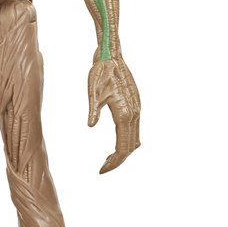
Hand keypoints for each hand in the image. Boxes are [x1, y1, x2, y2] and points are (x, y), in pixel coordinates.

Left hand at [87, 55, 140, 173]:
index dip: (114, 162)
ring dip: (123, 152)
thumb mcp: (92, 90)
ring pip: (135, 139)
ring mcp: (137, 110)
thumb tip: (90, 125)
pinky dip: (127, 141)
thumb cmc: (100, 71)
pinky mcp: (136, 105)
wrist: (111, 55)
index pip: (123, 147)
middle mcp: (135, 113)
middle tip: (103, 168)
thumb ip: (93, 109)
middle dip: (118, 160)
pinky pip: (135, 130)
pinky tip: (116, 143)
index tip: (102, 171)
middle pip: (130, 147)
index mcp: (125, 113)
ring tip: (107, 159)